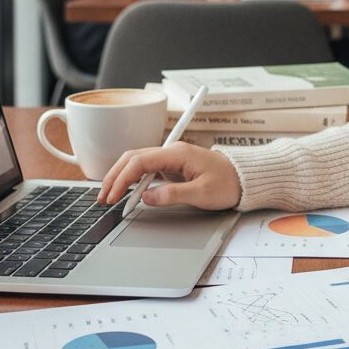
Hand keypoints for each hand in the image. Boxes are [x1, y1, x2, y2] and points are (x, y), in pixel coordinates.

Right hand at [98, 143, 241, 210]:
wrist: (245, 178)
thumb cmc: (229, 183)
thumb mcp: (202, 193)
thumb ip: (173, 195)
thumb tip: (146, 197)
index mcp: (177, 153)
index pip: (140, 161)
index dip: (122, 179)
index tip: (113, 197)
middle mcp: (172, 151)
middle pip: (133, 157)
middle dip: (115, 176)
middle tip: (103, 197)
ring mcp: (172, 157)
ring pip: (138, 161)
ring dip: (122, 176)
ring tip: (110, 195)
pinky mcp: (174, 165)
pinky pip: (147, 168)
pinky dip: (133, 178)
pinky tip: (127, 190)